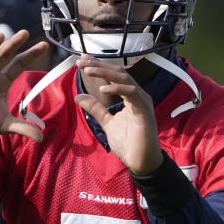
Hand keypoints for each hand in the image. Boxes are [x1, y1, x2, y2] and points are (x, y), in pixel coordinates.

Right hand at [0, 30, 50, 142]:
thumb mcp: (3, 125)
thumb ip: (21, 128)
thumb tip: (41, 138)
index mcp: (2, 82)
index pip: (18, 65)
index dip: (30, 55)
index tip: (44, 45)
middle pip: (3, 57)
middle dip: (13, 45)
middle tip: (24, 33)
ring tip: (0, 37)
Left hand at [74, 55, 163, 174]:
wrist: (141, 162)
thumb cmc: (129, 143)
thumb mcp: (107, 123)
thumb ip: (96, 109)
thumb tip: (79, 96)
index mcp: (131, 96)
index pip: (114, 75)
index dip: (99, 66)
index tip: (82, 60)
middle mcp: (138, 95)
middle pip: (118, 72)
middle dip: (99, 65)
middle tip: (81, 61)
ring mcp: (142, 101)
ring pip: (124, 78)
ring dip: (105, 72)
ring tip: (87, 70)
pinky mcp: (144, 110)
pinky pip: (132, 93)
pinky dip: (117, 88)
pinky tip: (102, 89)